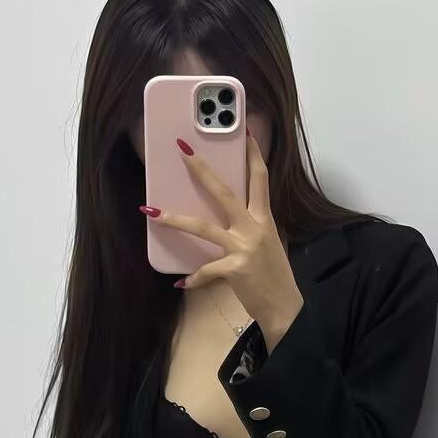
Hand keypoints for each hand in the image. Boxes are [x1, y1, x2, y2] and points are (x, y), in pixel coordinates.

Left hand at [143, 133, 303, 343]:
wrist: (285, 307)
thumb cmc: (274, 276)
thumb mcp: (268, 244)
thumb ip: (251, 227)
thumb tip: (230, 217)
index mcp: (264, 219)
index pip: (260, 178)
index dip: (252, 153)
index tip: (244, 130)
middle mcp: (254, 228)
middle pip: (224, 192)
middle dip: (202, 170)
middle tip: (182, 150)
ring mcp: (244, 247)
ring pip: (204, 226)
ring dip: (175, 218)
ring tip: (152, 212)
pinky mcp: (234, 269)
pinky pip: (206, 270)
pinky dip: (193, 278)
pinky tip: (182, 283)